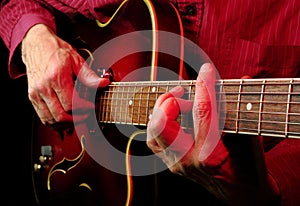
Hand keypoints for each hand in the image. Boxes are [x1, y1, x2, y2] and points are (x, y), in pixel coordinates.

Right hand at [21, 24, 109, 126]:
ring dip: (66, 124)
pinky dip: (55, 123)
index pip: (70, 104)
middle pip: (60, 115)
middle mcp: (43, 86)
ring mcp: (36, 93)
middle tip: (87, 115)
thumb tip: (103, 83)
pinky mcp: (32, 97)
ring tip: (78, 119)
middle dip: (77, 119)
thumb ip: (89, 75)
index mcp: (56, 76)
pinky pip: (43, 117)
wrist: (36, 44)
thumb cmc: (56, 51)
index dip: (84, 109)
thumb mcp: (76, 59)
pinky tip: (65, 120)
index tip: (92, 107)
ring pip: (51, 119)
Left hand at [147, 63, 278, 204]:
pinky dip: (159, 124)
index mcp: (212, 154)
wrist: (242, 194)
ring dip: (159, 112)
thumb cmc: (249, 167)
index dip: (204, 87)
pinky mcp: (173, 164)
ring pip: (153, 134)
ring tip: (174, 100)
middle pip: (163, 126)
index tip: (206, 70)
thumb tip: (241, 80)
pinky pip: (156, 141)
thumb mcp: (250, 138)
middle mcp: (189, 161)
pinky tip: (171, 114)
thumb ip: (240, 110)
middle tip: (181, 89)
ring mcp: (178, 164)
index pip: (203, 112)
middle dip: (168, 101)